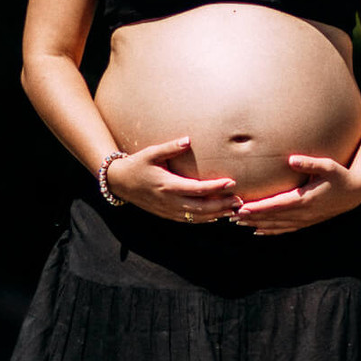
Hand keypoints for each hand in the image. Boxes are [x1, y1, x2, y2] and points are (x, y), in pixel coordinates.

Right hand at [106, 136, 238, 222]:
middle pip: (200, 208)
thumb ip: (170, 147)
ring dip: (216, 214)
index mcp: (167, 185)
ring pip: (197, 217)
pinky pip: (189, 220)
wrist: (120, 183)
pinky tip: (217, 215)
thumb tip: (188, 140)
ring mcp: (168, 211)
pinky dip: (204, 219)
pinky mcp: (167, 215)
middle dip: (221, 205)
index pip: (196, 189)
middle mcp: (169, 201)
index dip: (215, 187)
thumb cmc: (137, 164)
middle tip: (240, 200)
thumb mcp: (151, 153)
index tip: (231, 182)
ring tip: (233, 209)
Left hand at [232, 156, 360, 234]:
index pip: (276, 205)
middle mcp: (302, 213)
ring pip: (276, 225)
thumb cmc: (340, 175)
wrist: (354, 193)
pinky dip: (270, 230)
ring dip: (257, 224)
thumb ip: (309, 163)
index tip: (241, 208)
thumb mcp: (328, 166)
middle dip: (251, 217)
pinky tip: (258, 231)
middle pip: (272, 217)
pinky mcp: (307, 222)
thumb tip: (292, 159)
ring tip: (238, 223)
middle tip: (230, 216)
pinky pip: (285, 229)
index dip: (258, 208)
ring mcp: (304, 220)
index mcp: (305, 199)